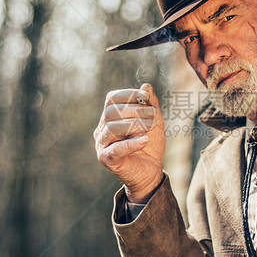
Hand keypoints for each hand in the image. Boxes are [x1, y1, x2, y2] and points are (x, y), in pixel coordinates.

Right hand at [94, 83, 164, 202]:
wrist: (151, 171)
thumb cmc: (150, 145)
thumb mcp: (154, 121)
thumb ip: (150, 104)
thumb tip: (145, 85)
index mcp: (110, 117)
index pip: (112, 99)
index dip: (128, 94)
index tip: (145, 96)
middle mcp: (102, 129)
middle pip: (112, 112)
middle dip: (135, 110)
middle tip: (153, 115)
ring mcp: (102, 144)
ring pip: (112, 128)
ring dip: (134, 124)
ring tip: (151, 127)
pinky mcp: (106, 159)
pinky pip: (115, 149)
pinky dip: (131, 144)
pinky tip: (145, 140)